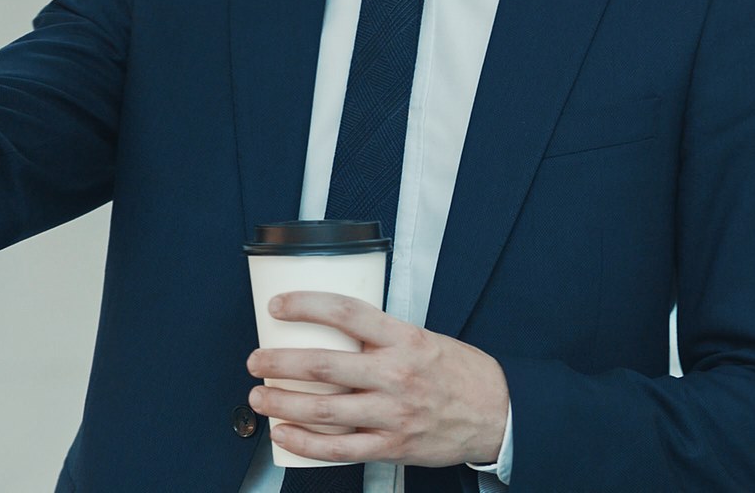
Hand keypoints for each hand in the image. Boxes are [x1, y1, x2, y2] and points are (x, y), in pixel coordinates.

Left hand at [246, 292, 508, 468]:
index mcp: (405, 339)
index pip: (346, 312)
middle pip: (323, 365)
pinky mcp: (391, 445)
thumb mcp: (425, 339)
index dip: (305, 304)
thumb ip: (383, 338)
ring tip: (259, 398)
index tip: (279, 305)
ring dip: (281, 403)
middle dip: (278, 362)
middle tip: (256, 360)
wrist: (497, 414)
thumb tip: (335, 332)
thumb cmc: (460, 373)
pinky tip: (284, 435)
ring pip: (323, 409)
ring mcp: (393, 413)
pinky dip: (305, 444)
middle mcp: (396, 375)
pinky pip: (338, 449)